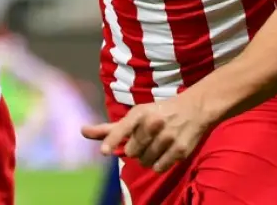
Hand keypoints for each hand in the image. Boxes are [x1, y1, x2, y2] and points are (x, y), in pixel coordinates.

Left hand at [81, 93, 212, 172]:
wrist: (195, 108)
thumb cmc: (159, 112)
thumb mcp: (136, 115)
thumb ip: (110, 128)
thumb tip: (82, 131)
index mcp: (140, 113)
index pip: (123, 127)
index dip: (112, 140)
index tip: (104, 152)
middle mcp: (153, 123)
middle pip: (132, 152)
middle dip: (135, 150)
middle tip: (144, 141)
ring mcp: (168, 137)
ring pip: (145, 162)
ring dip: (146, 159)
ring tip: (155, 146)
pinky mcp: (180, 150)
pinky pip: (159, 168)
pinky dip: (159, 164)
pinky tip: (164, 153)